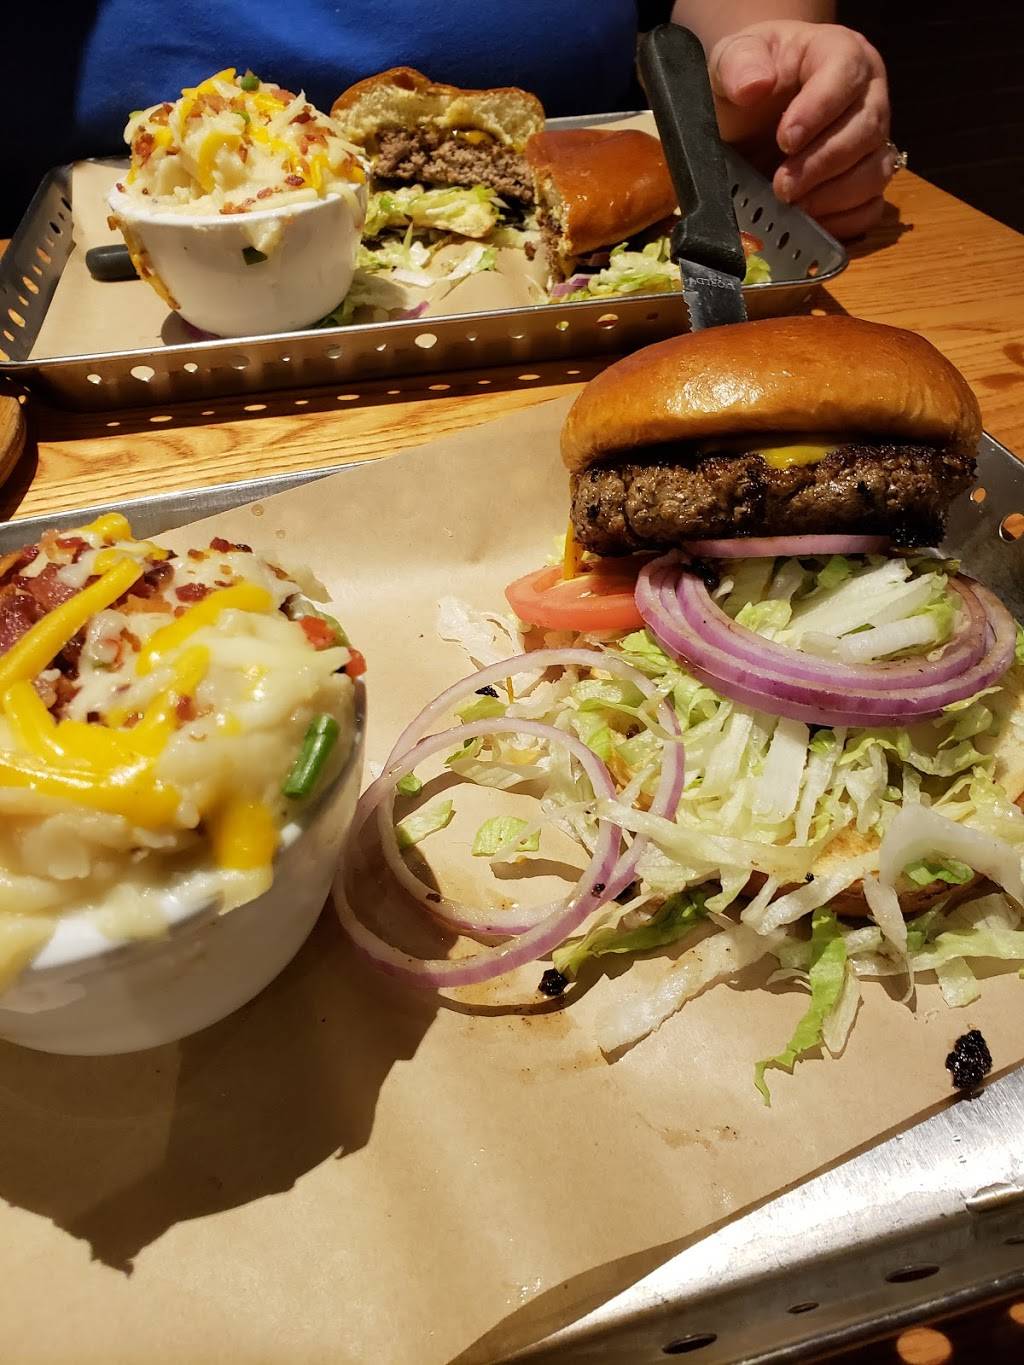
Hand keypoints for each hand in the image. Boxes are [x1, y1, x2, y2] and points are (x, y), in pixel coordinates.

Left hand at [708, 21, 893, 238]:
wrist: (749, 115)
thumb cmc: (749, 79)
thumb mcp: (733, 59)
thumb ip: (739, 64)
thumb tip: (754, 85)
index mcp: (841, 54)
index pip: (846, 74)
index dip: (819, 109)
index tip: (784, 140)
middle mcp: (868, 96)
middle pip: (867, 129)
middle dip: (822, 163)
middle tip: (781, 186)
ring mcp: (873, 142)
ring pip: (876, 171)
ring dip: (834, 197)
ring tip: (794, 205)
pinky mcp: (867, 181)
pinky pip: (871, 207)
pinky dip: (843, 222)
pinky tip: (810, 223)